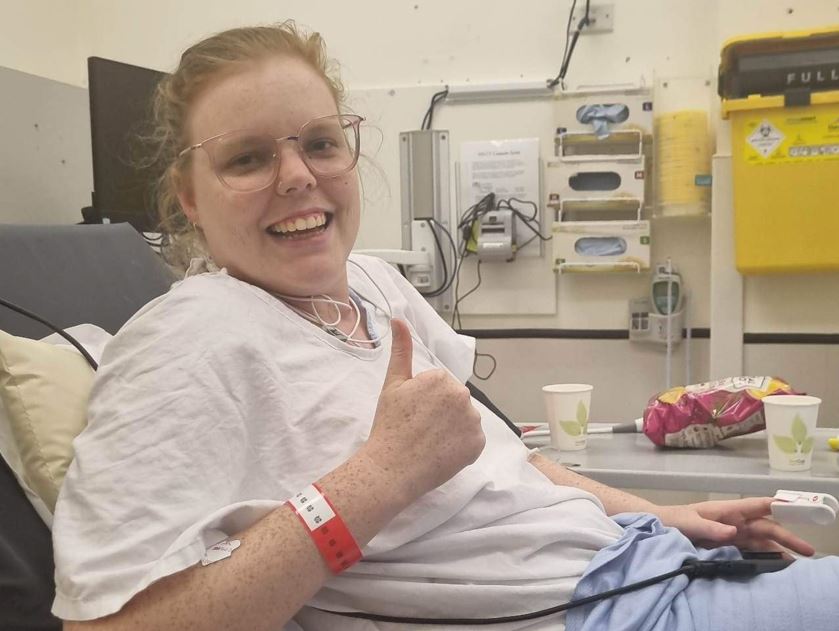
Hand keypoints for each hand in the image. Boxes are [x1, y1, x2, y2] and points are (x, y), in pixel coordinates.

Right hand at [361, 319, 484, 502]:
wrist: (391, 468)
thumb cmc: (389, 426)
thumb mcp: (392, 385)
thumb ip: (401, 350)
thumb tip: (399, 319)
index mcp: (442, 379)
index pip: (440, 385)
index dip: (424, 400)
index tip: (412, 413)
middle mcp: (462, 396)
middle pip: (454, 400)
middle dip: (441, 411)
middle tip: (419, 427)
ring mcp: (472, 421)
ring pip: (464, 419)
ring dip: (452, 427)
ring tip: (430, 441)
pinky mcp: (477, 444)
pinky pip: (472, 440)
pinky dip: (461, 445)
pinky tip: (442, 451)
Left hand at [655, 497, 815, 556]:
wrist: (659, 528)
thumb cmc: (673, 520)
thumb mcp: (689, 523)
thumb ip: (710, 528)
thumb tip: (734, 532)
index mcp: (728, 510)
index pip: (758, 506)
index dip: (779, 506)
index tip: (799, 509)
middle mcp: (735, 521)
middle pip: (766, 527)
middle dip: (787, 536)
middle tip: (807, 550)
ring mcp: (733, 534)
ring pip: (763, 540)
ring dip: (780, 549)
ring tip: (797, 563)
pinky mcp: (728, 546)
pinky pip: (751, 551)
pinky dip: (766, 557)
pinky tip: (777, 565)